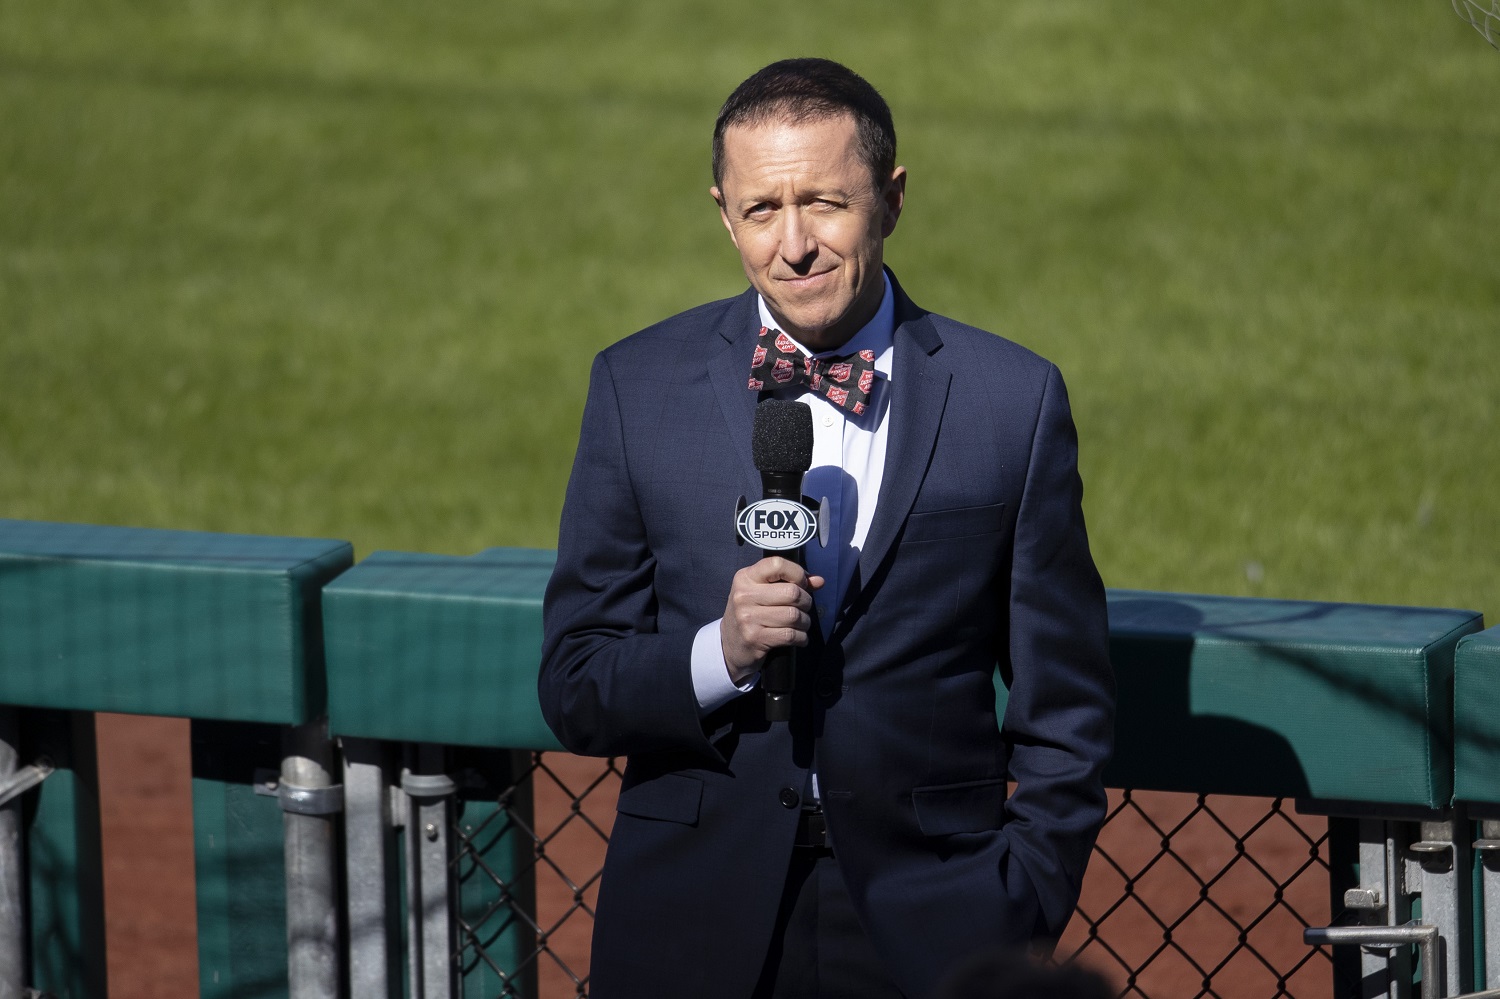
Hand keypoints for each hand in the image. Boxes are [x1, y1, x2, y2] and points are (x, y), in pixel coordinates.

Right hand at [720, 558, 824, 683]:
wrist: (730, 644)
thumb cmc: (751, 613)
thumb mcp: (763, 592)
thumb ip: (790, 582)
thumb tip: (819, 581)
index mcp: (746, 577)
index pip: (777, 564)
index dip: (797, 573)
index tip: (800, 584)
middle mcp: (744, 595)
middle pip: (792, 593)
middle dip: (806, 602)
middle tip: (803, 608)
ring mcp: (747, 618)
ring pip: (794, 615)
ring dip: (805, 622)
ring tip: (800, 624)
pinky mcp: (754, 638)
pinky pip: (790, 635)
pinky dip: (801, 638)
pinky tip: (798, 637)